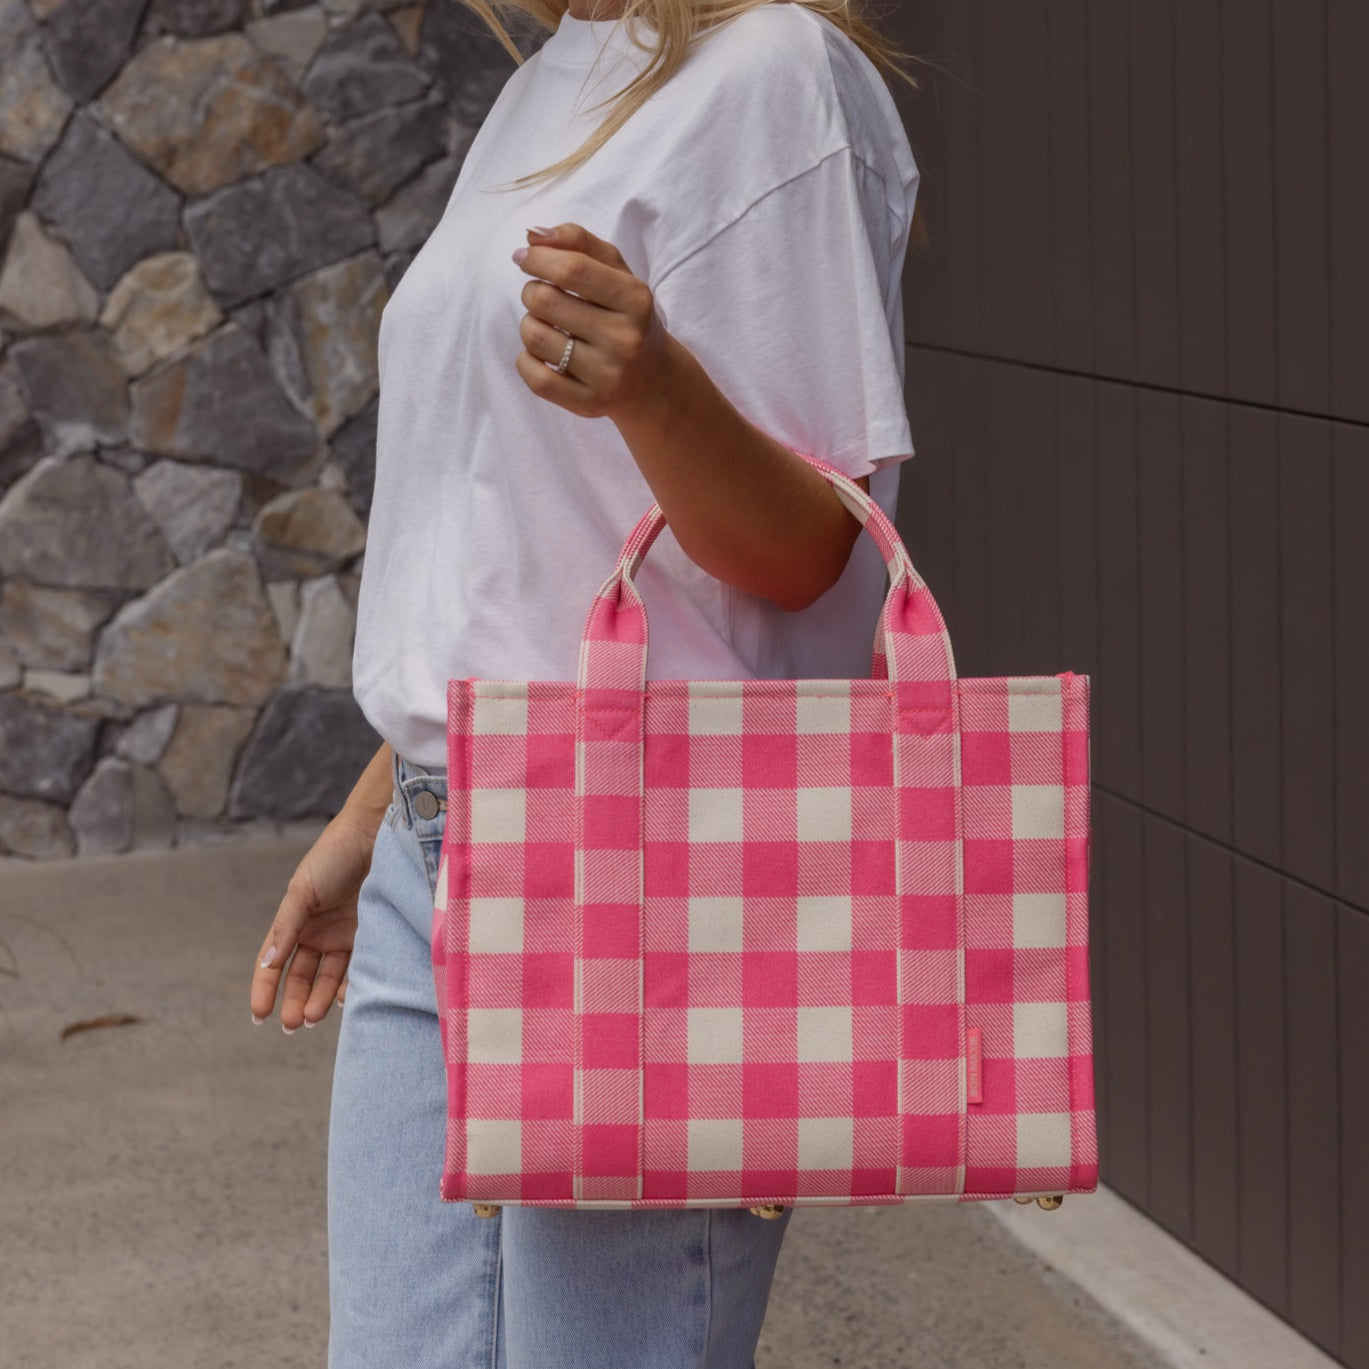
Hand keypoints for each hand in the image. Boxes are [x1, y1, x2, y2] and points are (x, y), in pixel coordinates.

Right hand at [248, 808, 377, 1031]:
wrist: (376, 837)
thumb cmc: (333, 857)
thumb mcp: (302, 891)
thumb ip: (287, 927)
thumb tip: (268, 963)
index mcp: (293, 922)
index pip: (273, 963)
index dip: (264, 988)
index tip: (259, 1016)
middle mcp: (317, 933)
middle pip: (301, 976)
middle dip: (294, 1001)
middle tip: (292, 1025)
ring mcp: (343, 936)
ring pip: (328, 977)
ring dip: (319, 999)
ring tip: (313, 1017)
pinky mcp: (369, 935)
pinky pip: (358, 968)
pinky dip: (352, 986)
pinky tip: (347, 1000)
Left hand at [511, 222, 672, 421]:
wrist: (652, 380)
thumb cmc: (626, 316)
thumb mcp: (617, 272)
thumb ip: (579, 242)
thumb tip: (532, 235)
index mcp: (635, 299)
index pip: (572, 269)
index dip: (538, 258)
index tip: (523, 257)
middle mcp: (624, 339)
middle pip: (544, 301)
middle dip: (532, 291)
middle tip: (541, 297)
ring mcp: (607, 376)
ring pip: (534, 338)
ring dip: (529, 325)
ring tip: (545, 326)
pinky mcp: (589, 404)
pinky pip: (536, 379)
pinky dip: (526, 361)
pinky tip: (540, 354)